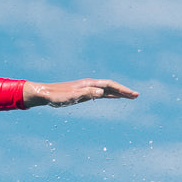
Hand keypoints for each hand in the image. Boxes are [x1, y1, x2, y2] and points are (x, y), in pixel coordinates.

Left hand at [23, 79, 139, 108]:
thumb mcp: (73, 96)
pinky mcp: (82, 93)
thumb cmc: (57, 96)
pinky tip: (112, 97)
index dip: (122, 90)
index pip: (110, 85)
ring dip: (118, 93)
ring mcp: (86, 88)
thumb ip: (87, 94)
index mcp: (89, 84)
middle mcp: (89, 84)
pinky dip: (109, 94)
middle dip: (124, 91)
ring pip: (106, 89)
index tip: (133, 95)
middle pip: (110, 86)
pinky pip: (100, 93)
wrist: (44, 94)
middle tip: (137, 96)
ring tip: (129, 96)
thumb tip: (103, 93)